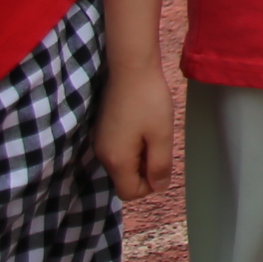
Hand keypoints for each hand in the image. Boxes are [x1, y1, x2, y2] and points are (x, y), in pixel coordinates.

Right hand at [97, 63, 175, 200]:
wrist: (130, 68)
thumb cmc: (148, 100)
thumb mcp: (162, 135)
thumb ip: (160, 165)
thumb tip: (159, 187)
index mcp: (116, 160)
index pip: (129, 193)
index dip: (150, 185)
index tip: (162, 162)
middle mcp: (103, 155)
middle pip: (125, 179)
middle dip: (145, 170)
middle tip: (159, 143)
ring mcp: (100, 141)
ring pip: (123, 163)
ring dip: (140, 155)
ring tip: (152, 131)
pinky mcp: (102, 130)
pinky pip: (118, 149)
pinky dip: (132, 144)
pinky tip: (143, 124)